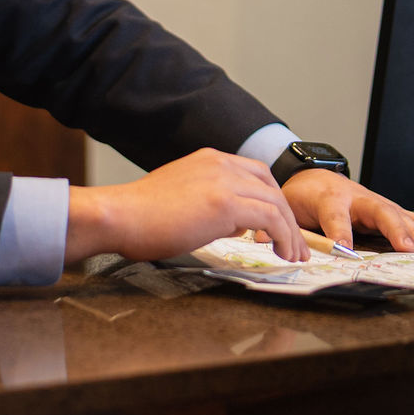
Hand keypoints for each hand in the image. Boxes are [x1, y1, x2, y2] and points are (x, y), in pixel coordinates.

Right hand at [64, 148, 307, 265]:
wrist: (119, 215)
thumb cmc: (140, 216)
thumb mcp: (181, 199)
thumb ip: (208, 204)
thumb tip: (231, 225)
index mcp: (209, 160)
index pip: (255, 174)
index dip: (272, 200)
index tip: (279, 224)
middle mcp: (220, 164)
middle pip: (271, 186)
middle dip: (287, 215)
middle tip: (294, 243)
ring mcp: (223, 181)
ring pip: (275, 203)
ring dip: (289, 231)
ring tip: (292, 255)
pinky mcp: (225, 203)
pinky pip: (269, 219)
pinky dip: (281, 236)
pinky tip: (279, 252)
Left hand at [279, 169, 413, 253]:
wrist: (311, 176)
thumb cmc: (301, 196)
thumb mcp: (289, 209)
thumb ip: (286, 227)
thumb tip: (277, 244)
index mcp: (328, 197)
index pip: (336, 215)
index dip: (341, 233)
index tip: (346, 250)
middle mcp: (356, 197)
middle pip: (378, 212)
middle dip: (394, 231)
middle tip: (407, 250)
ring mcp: (374, 202)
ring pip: (399, 215)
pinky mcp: (385, 208)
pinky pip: (410, 219)